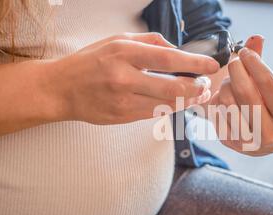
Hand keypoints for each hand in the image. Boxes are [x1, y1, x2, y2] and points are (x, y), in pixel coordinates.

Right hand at [44, 32, 218, 124]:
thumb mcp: (117, 40)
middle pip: (172, 87)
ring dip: (187, 100)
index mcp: (123, 53)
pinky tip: (178, 102)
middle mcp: (124, 77)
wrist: (61, 89)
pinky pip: (155, 114)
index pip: (168, 58)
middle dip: (196, 88)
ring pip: (166, 104)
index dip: (194, 63)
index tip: (211, 65)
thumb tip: (177, 50)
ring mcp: (123, 100)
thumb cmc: (91, 61)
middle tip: (206, 85)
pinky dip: (170, 107)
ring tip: (198, 94)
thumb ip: (149, 42)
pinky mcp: (122, 117)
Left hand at [209, 36, 272, 155]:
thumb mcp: (271, 89)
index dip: (254, 63)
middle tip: (233, 61)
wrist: (262, 141)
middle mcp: (270, 133)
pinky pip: (216, 112)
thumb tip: (256, 37)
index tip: (245, 52)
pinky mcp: (230, 143)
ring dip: (225, 85)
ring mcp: (249, 142)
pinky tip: (224, 97)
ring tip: (229, 82)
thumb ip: (262, 64)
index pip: (268, 83)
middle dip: (236, 71)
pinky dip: (217, 99)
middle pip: (246, 92)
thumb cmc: (268, 107)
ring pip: (227, 102)